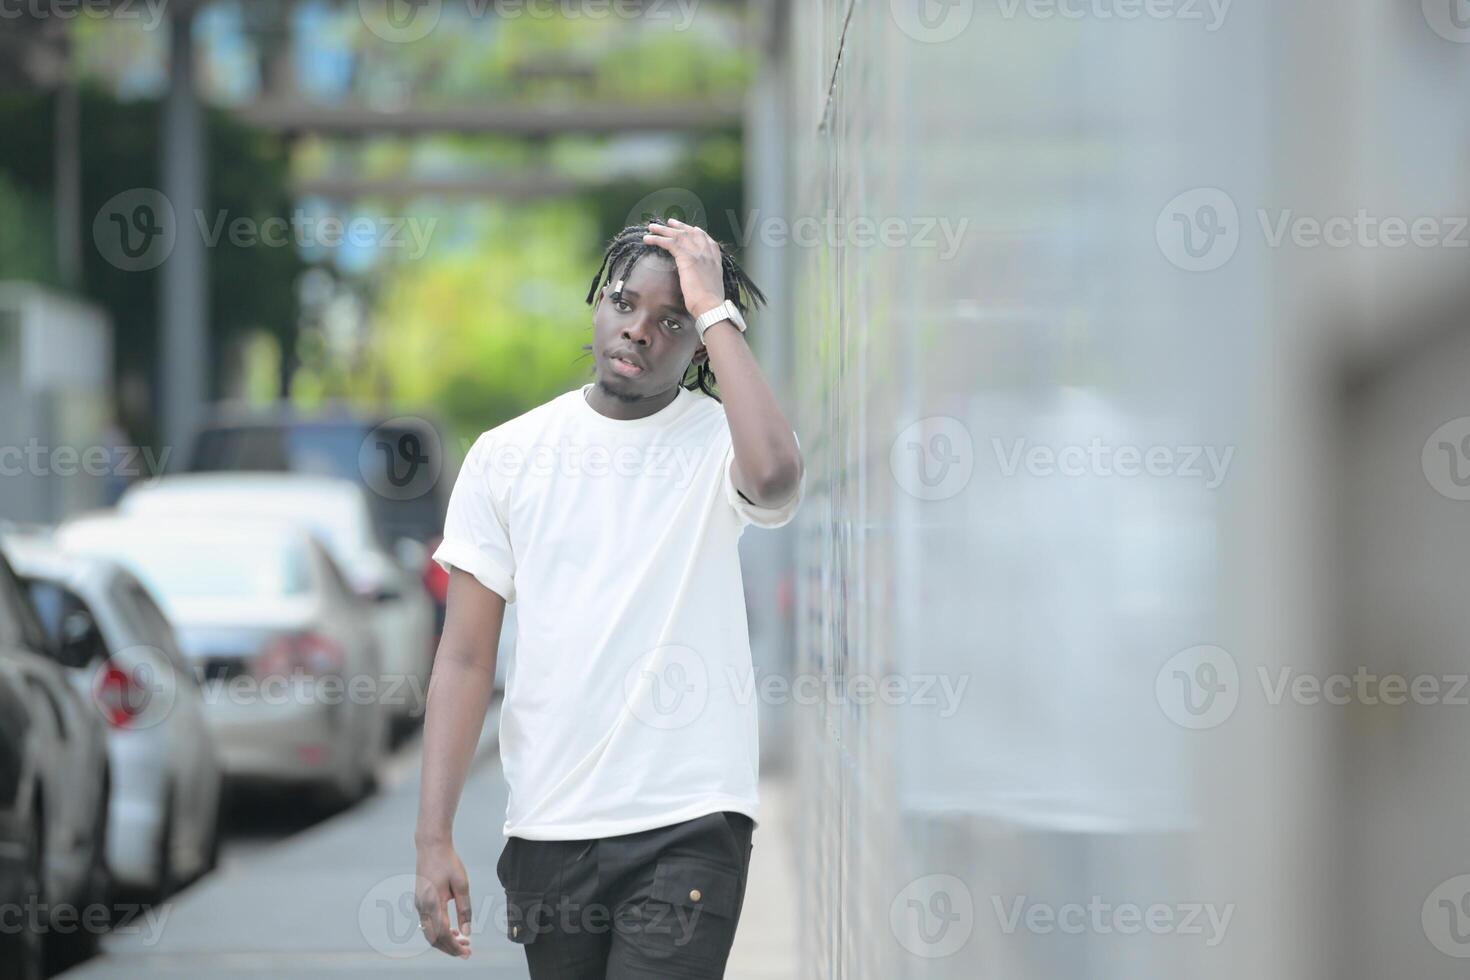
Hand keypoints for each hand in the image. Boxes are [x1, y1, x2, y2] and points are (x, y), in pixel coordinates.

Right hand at [415, 840, 472, 957]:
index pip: (443, 934)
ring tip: (462, 942)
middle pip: (433, 938)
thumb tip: (466, 932)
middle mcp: (422, 907)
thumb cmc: (448, 862)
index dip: (454, 946)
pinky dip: (439, 931)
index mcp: (432, 903)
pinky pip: (428, 924)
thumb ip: (464, 909)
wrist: (431, 846)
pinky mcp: (420, 902)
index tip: (466, 952)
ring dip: (444, 940)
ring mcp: (419, 905)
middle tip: (466, 952)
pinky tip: (452, 930)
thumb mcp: (462, 884)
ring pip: (429, 932)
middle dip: (449, 948)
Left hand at [643, 218, 725, 317]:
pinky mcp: (686, 257)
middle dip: (679, 226)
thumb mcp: (710, 285)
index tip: (690, 228)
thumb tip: (698, 278)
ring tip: (652, 227)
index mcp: (715, 258)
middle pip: (691, 233)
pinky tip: (648, 239)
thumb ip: (705, 276)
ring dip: (663, 230)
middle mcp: (707, 252)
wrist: (711, 306)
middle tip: (669, 222)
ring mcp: (698, 253)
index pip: (706, 239)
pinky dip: (657, 239)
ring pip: (678, 235)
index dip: (696, 232)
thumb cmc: (710, 302)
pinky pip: (669, 243)